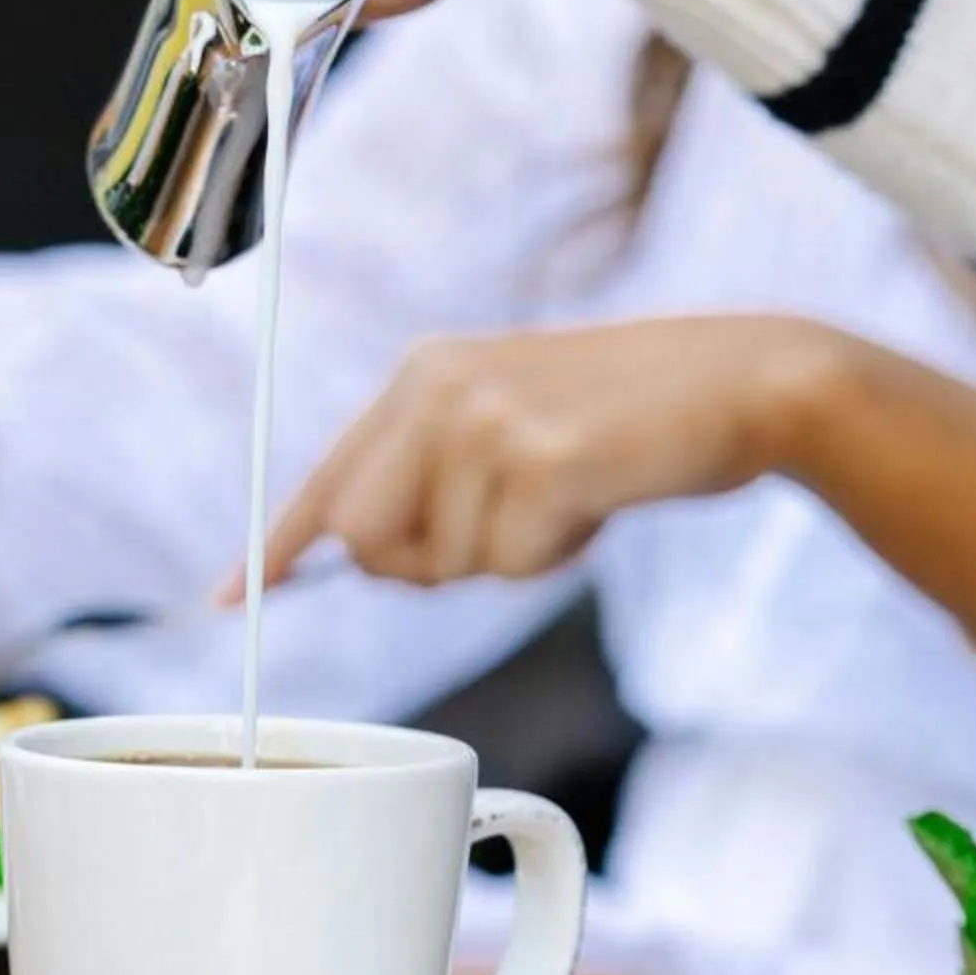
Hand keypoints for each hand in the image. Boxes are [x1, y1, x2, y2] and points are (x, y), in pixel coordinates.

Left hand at [235, 317, 835, 594]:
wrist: (748, 381)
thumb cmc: (633, 421)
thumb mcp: (514, 425)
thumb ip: (436, 473)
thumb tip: (365, 558)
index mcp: (422, 374)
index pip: (329, 478)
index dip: (276, 547)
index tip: (227, 600)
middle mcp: (436, 386)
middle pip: (363, 541)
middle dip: (424, 568)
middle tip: (504, 534)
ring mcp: (484, 420)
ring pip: (442, 566)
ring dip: (508, 559)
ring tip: (569, 498)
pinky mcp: (537, 460)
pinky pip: (508, 566)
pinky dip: (553, 558)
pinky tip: (596, 503)